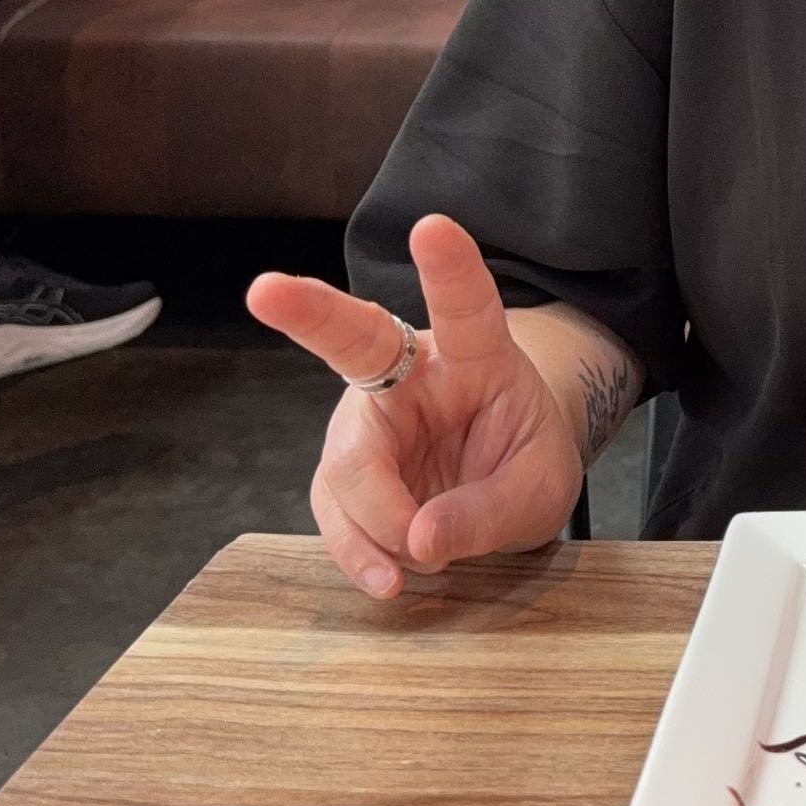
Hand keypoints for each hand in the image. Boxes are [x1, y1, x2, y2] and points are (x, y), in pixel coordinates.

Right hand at [248, 212, 590, 597]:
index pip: (465, 305)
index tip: (433, 227)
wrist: (503, 479)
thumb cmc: (524, 459)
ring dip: (380, 522)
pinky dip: (360, 553)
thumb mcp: (539, 489)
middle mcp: (410, 374)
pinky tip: (387, 579)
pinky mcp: (344, 472)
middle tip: (266, 290)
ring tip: (424, 562)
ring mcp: (368, 422)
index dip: (449, 268)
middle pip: (354, 341)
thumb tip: (420, 542)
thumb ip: (488, 511)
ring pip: (347, 465)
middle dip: (308, 313)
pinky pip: (336, 514)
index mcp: (476, 354)